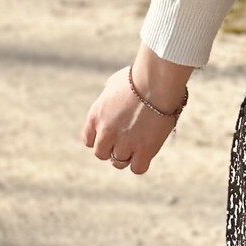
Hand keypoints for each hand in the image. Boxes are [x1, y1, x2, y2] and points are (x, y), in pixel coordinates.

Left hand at [81, 54, 189, 176]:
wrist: (156, 81)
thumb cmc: (139, 77)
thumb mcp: (114, 83)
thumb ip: (109, 97)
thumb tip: (114, 98)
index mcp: (95, 116)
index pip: (89, 140)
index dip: (102, 139)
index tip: (113, 135)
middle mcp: (106, 132)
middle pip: (101, 154)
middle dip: (113, 148)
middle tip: (128, 139)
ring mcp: (124, 142)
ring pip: (119, 162)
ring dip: (128, 155)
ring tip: (140, 142)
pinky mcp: (144, 150)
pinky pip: (137, 168)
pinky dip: (140, 163)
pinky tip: (147, 152)